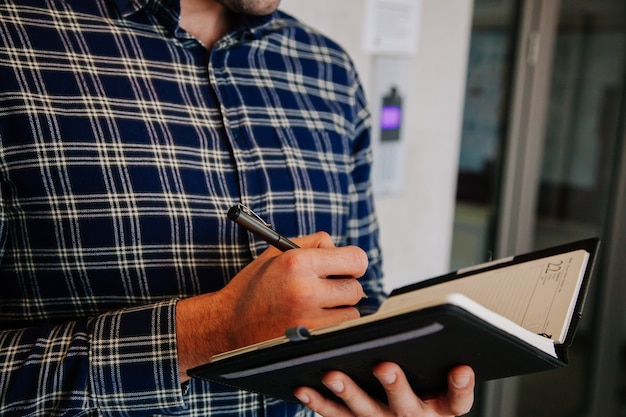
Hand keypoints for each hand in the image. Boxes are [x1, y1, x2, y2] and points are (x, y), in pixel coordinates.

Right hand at [176, 232, 367, 380]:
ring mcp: (308, 319)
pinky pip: (340, 331)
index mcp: (297, 262)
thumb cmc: (254, 287)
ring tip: (314, 308)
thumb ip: (313, 243)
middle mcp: (305, 290)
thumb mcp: (277, 253)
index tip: (346, 268)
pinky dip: (332, 327)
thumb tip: (341, 248)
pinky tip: (312, 322)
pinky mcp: (309, 342)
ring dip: (339, 310)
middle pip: (356, 288)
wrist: (227, 326)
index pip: (356, 259)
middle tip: (325, 289)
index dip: (353, 263)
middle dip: (344, 287)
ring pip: (352, 312)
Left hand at [293, 363, 474, 416]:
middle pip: (407, 406)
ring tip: (333, 375)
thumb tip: (429, 317)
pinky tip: (304, 388)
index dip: (461, 387)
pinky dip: (318, 402)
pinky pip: (335, 416)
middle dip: (395, 386)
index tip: (461, 368)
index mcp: (439, 406)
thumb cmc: (419, 385)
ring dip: (348, 393)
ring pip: (365, 411)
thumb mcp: (434, 376)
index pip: (457, 401)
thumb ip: (434, 354)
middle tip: (384, 366)